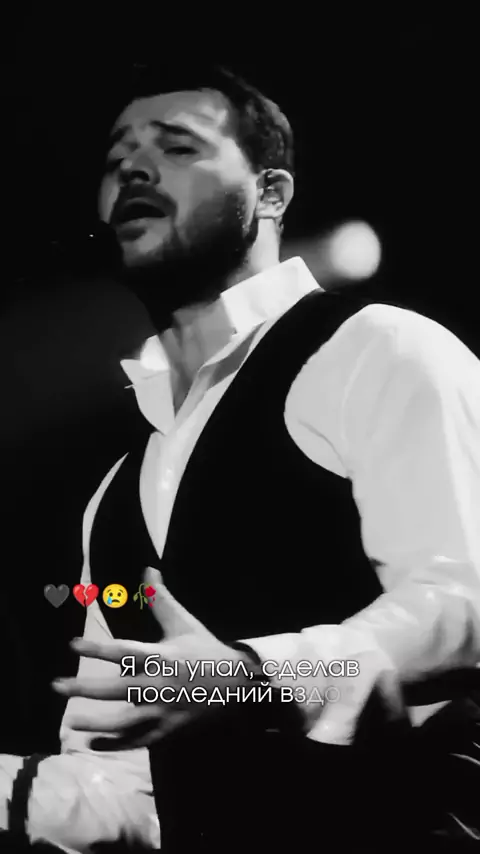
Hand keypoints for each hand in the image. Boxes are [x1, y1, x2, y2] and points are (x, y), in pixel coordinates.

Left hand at [52, 567, 257, 749]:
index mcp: (162, 656)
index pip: (125, 652)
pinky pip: (137, 741)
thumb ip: (161, 599)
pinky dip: (115, 745)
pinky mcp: (167, 729)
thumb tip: (148, 569)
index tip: (73, 645)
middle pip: (118, 689)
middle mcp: (160, 685)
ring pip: (125, 721)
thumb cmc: (204, 649)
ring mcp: (163, 711)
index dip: (98, 649)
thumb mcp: (183, 623)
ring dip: (97, 722)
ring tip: (71, 720)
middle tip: (58, 686)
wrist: (236, 683)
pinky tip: (92, 743)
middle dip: (86, 688)